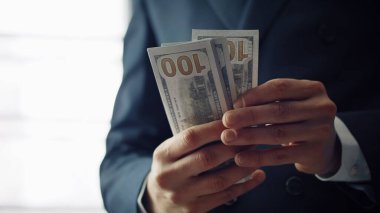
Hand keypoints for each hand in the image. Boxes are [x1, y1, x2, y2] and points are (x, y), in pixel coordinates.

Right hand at [145, 120, 265, 212]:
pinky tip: (259, 175)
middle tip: (251, 137)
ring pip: (219, 180)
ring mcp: (182, 195)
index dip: (215, 129)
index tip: (234, 121)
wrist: (156, 202)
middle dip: (233, 147)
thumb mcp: (170, 151)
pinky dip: (245, 185)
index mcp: (163, 155)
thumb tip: (226, 123)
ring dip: (243, 166)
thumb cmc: (169, 168)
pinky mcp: (195, 210)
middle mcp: (170, 176)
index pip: (191, 138)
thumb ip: (190, 140)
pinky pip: (225, 197)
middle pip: (208, 158)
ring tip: (257, 155)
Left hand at [221, 79, 339, 175]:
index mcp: (312, 89)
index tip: (235, 103)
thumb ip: (270, 100)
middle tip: (226, 121)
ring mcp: (321, 131)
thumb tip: (234, 105)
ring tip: (228, 138)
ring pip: (278, 133)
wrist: (325, 147)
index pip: (280, 88)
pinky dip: (259, 157)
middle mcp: (321, 107)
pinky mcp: (314, 153)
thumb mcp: (292, 103)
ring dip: (249, 136)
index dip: (255, 95)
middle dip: (248, 116)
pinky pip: (281, 156)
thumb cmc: (299, 119)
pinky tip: (241, 158)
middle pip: (278, 111)